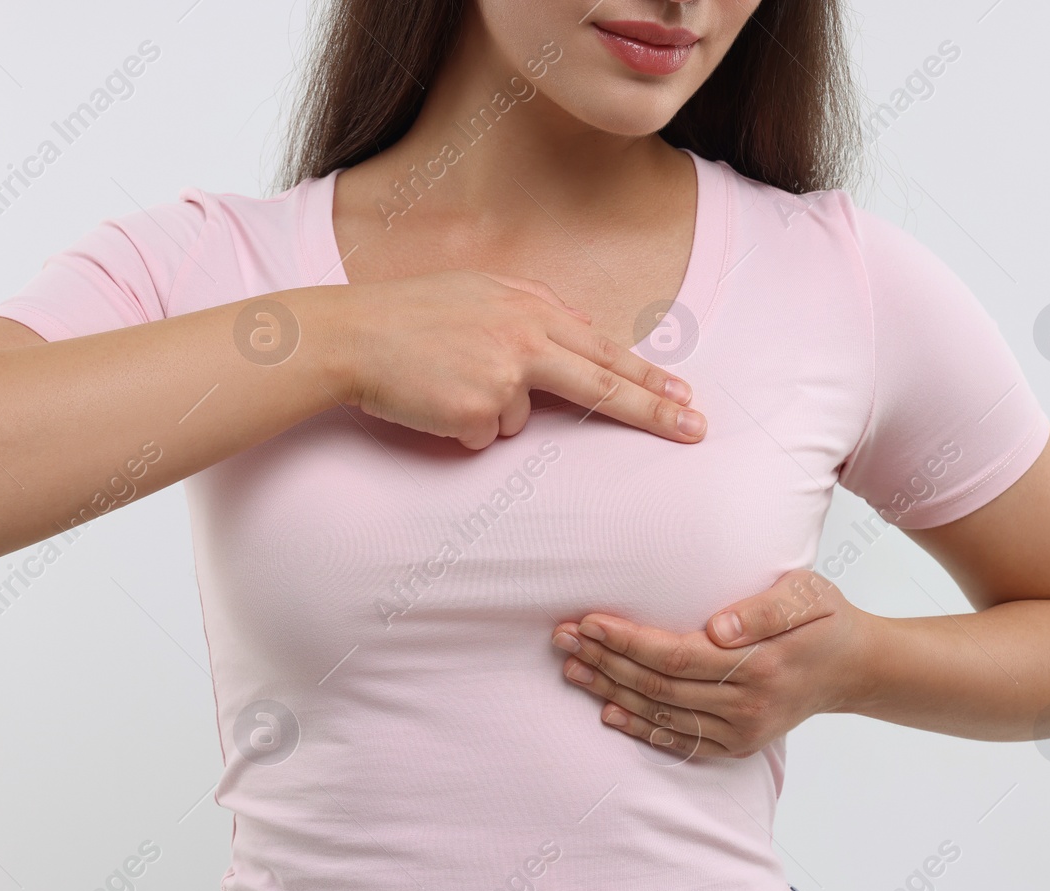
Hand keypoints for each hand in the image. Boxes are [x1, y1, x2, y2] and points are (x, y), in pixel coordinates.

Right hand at [316, 269, 706, 450]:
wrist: (352, 335)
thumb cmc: (409, 316)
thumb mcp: (479, 294)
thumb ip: (531, 312)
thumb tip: (577, 332)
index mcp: (530, 308)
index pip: (604, 348)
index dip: (648, 375)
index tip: (685, 393)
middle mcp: (526, 338)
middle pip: (605, 383)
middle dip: (656, 409)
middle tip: (698, 428)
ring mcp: (504, 376)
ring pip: (523, 419)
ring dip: (489, 411)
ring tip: (445, 382)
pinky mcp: (478, 411)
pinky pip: (485, 438)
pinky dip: (461, 428)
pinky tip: (434, 400)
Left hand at [549, 569, 874, 759]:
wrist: (855, 669)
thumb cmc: (824, 619)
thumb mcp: (808, 595)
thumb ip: (764, 609)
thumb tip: (717, 627)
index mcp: (761, 664)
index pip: (676, 654)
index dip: (627, 640)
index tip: (589, 621)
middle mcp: (748, 705)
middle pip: (659, 685)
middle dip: (605, 661)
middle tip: (562, 638)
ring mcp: (742, 731)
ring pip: (661, 713)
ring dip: (610, 691)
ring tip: (571, 668)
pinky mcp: (738, 745)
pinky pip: (678, 739)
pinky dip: (639, 726)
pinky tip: (606, 710)